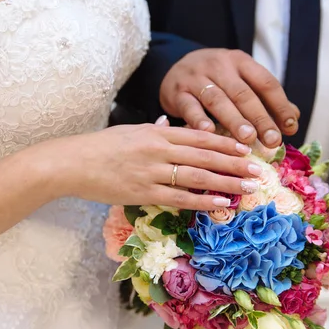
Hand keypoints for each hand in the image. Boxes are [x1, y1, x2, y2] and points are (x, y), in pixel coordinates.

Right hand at [56, 120, 262, 209]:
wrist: (71, 163)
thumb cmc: (99, 147)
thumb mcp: (128, 131)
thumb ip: (151, 130)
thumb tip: (166, 124)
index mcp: (156, 132)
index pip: (199, 136)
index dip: (226, 143)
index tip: (245, 149)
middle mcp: (158, 149)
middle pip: (205, 155)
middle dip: (234, 163)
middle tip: (257, 170)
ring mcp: (152, 171)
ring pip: (198, 176)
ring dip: (226, 182)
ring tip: (248, 188)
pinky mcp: (144, 192)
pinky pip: (181, 198)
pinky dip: (204, 201)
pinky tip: (222, 204)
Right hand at [159, 48, 299, 146]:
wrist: (174, 66)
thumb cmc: (216, 79)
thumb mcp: (240, 79)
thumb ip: (265, 98)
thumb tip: (293, 119)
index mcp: (240, 61)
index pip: (265, 82)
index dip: (280, 105)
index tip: (290, 127)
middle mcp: (219, 66)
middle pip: (243, 93)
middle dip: (259, 117)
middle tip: (272, 140)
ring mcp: (196, 78)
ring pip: (217, 100)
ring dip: (234, 120)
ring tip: (247, 139)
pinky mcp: (177, 92)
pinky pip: (189, 106)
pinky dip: (199, 120)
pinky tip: (209, 133)